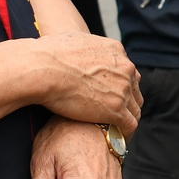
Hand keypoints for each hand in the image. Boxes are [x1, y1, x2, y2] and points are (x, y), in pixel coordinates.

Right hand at [23, 33, 140, 132]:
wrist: (43, 68)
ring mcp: (122, 89)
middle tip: (115, 115)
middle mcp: (124, 68)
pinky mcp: (116, 109)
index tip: (111, 96)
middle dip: (126, 102)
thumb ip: (84, 48)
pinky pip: (130, 125)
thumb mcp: (73, 40)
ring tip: (116, 130)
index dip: (120, 86)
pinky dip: (125, 133)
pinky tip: (116, 139)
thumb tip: (76, 52)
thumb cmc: (48, 55)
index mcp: (115, 51)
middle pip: (134, 90)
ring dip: (126, 119)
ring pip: (135, 109)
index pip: (126, 71)